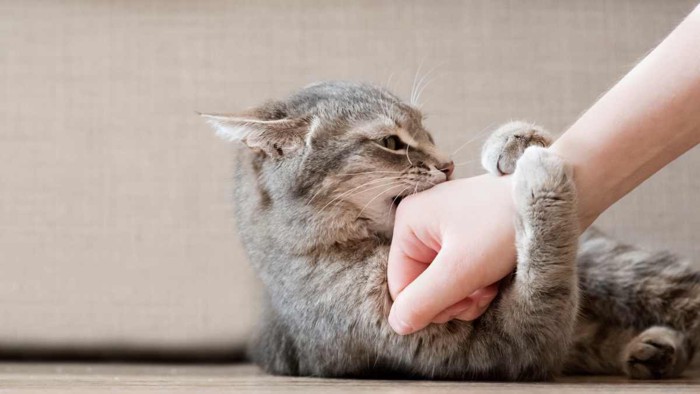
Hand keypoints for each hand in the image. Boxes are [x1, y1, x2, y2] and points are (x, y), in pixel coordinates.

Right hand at [387, 174, 516, 334]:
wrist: (551, 200)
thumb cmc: (505, 225)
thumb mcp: (462, 270)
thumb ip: (424, 300)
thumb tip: (397, 324)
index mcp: (408, 223)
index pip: (401, 286)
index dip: (430, 305)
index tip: (465, 301)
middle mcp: (419, 222)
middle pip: (421, 285)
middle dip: (452, 299)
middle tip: (482, 292)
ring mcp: (441, 227)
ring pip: (440, 283)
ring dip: (467, 294)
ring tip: (491, 283)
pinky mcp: (463, 234)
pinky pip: (457, 271)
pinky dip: (475, 282)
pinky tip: (494, 276)